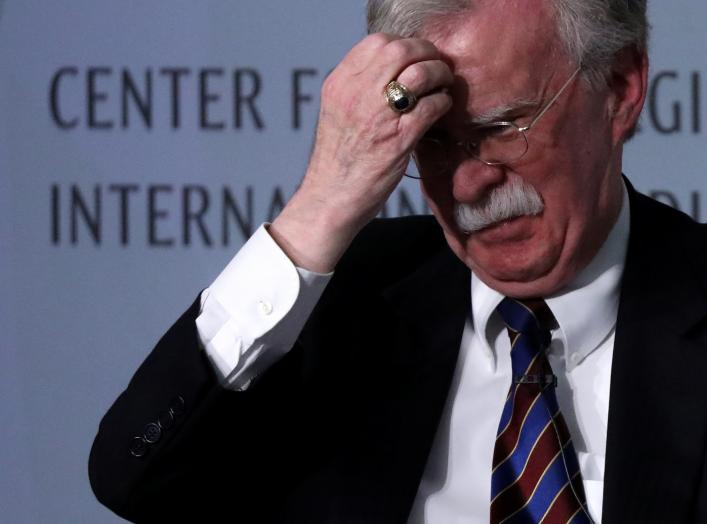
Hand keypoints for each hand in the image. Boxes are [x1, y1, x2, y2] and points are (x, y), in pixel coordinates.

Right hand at [271, 33, 453, 271]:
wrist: (330, 199)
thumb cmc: (336, 161)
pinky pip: (431, 106)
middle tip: (436, 66)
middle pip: (401, 50)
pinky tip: (442, 108)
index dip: (403, 45)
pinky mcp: (398, 140)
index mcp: (339, 84)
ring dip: (439, 74)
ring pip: (420, 73)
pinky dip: (443, 102)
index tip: (414, 57)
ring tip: (443, 84)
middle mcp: (356, 94)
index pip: (376, 42)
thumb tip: (393, 74)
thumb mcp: (337, 113)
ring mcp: (377, 116)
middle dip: (426, 53)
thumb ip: (359, 90)